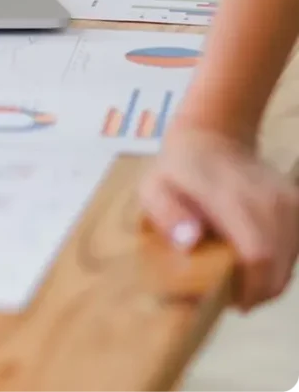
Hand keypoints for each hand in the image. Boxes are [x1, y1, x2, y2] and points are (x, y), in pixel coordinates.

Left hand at [139, 126, 298, 309]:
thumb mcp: (154, 188)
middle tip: (230, 294)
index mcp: (232, 197)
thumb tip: (189, 242)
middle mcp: (269, 200)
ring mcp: (289, 203)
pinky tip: (250, 257)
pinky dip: (276, 263)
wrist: (212, 138)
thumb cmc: (178, 170)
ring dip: (267, 279)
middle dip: (256, 291)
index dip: (248, 288)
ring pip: (289, 263)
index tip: (229, 300)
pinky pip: (293, 251)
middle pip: (278, 268)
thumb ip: (167, 214)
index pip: (257, 254)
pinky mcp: (298, 206)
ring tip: (237, 275)